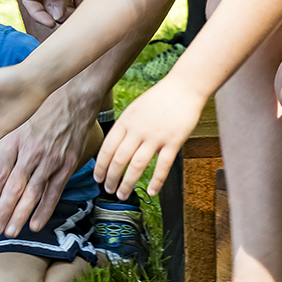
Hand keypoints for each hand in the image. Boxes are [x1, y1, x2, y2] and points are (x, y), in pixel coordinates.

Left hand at [0, 100, 102, 236]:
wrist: (72, 103)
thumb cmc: (38, 118)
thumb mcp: (13, 132)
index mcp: (13, 143)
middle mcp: (30, 152)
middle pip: (14, 187)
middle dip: (3, 211)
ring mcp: (50, 160)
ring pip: (33, 193)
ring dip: (20, 215)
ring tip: (10, 232)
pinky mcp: (66, 166)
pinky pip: (54, 192)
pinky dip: (44, 210)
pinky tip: (35, 224)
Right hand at [23, 0, 118, 28]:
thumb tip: (55, 15)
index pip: (30, 0)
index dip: (37, 14)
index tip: (51, 22)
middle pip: (45, 8)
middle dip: (54, 16)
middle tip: (66, 20)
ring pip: (60, 11)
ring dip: (67, 17)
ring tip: (78, 16)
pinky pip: (75, 9)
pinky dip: (78, 14)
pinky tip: (86, 11)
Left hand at [95, 77, 204, 199]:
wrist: (184, 87)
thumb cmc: (159, 99)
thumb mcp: (134, 109)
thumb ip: (124, 128)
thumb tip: (113, 149)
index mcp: (126, 121)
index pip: (106, 148)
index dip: (100, 166)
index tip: (97, 178)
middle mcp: (138, 130)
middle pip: (119, 160)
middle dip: (111, 178)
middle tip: (108, 190)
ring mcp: (156, 136)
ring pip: (137, 165)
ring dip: (127, 183)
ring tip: (122, 194)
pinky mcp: (174, 141)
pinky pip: (163, 166)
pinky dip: (156, 181)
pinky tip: (152, 191)